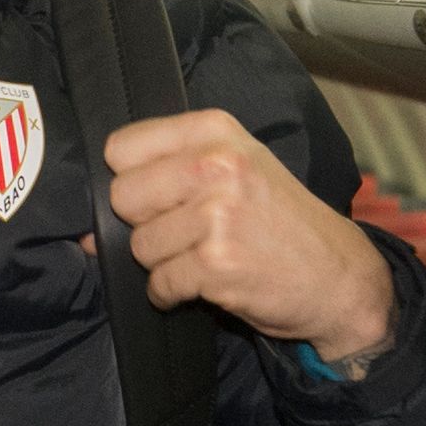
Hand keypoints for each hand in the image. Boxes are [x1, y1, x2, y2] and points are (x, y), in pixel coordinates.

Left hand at [102, 112, 399, 373]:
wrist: (338, 276)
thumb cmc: (281, 223)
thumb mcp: (239, 169)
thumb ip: (167, 175)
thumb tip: (87, 226)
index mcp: (216, 131)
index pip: (121, 147)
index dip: (130, 180)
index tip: (158, 197)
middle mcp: (216, 165)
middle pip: (122, 197)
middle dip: (144, 224)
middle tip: (187, 233)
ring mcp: (216, 214)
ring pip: (139, 246)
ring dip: (164, 263)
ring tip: (206, 257)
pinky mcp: (215, 264)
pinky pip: (159, 284)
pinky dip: (174, 294)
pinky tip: (208, 283)